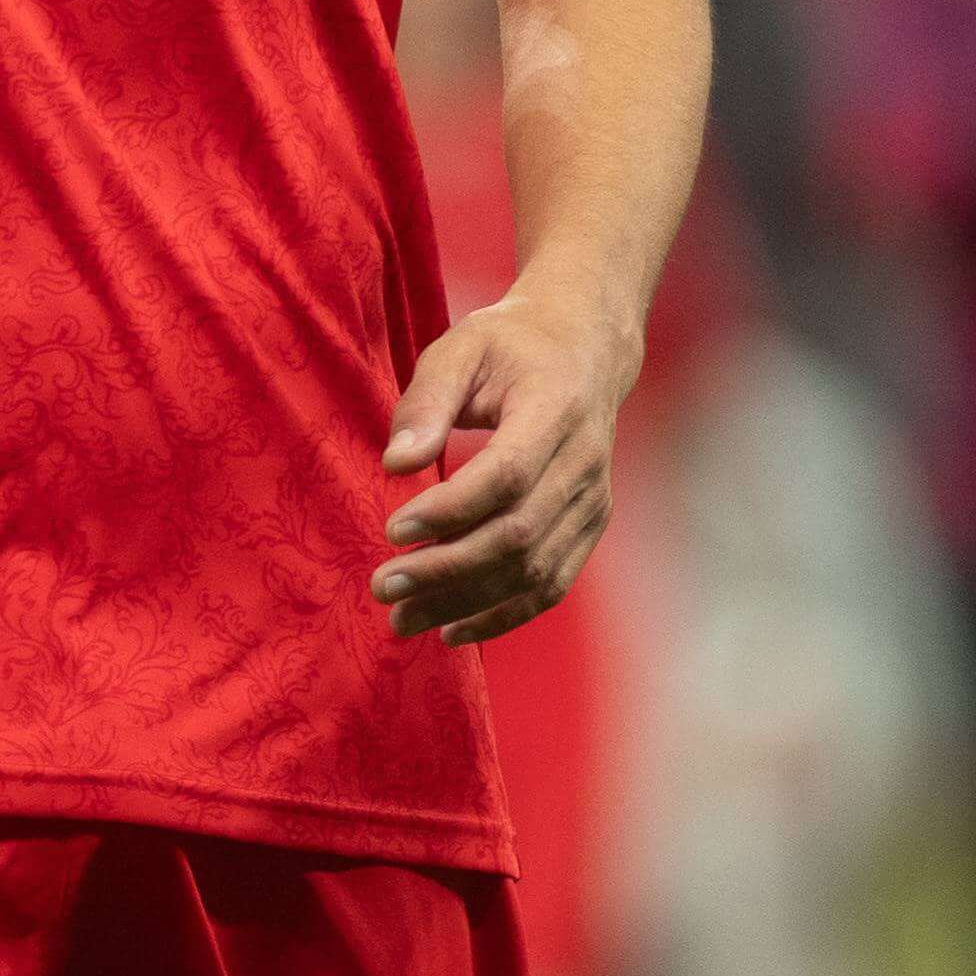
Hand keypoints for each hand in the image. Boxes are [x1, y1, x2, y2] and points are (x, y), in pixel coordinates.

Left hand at [372, 293, 639, 643]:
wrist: (584, 350)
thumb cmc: (511, 346)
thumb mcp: (461, 348)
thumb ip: (427, 401)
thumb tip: (395, 463)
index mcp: (555, 409)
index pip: (507, 475)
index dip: (451, 511)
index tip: (393, 530)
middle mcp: (583, 463)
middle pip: (517, 534)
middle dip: (446, 570)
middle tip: (383, 586)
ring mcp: (592, 500)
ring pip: (533, 571)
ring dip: (466, 603)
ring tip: (403, 619)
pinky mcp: (589, 526)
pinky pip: (550, 585)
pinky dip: (503, 615)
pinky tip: (452, 629)